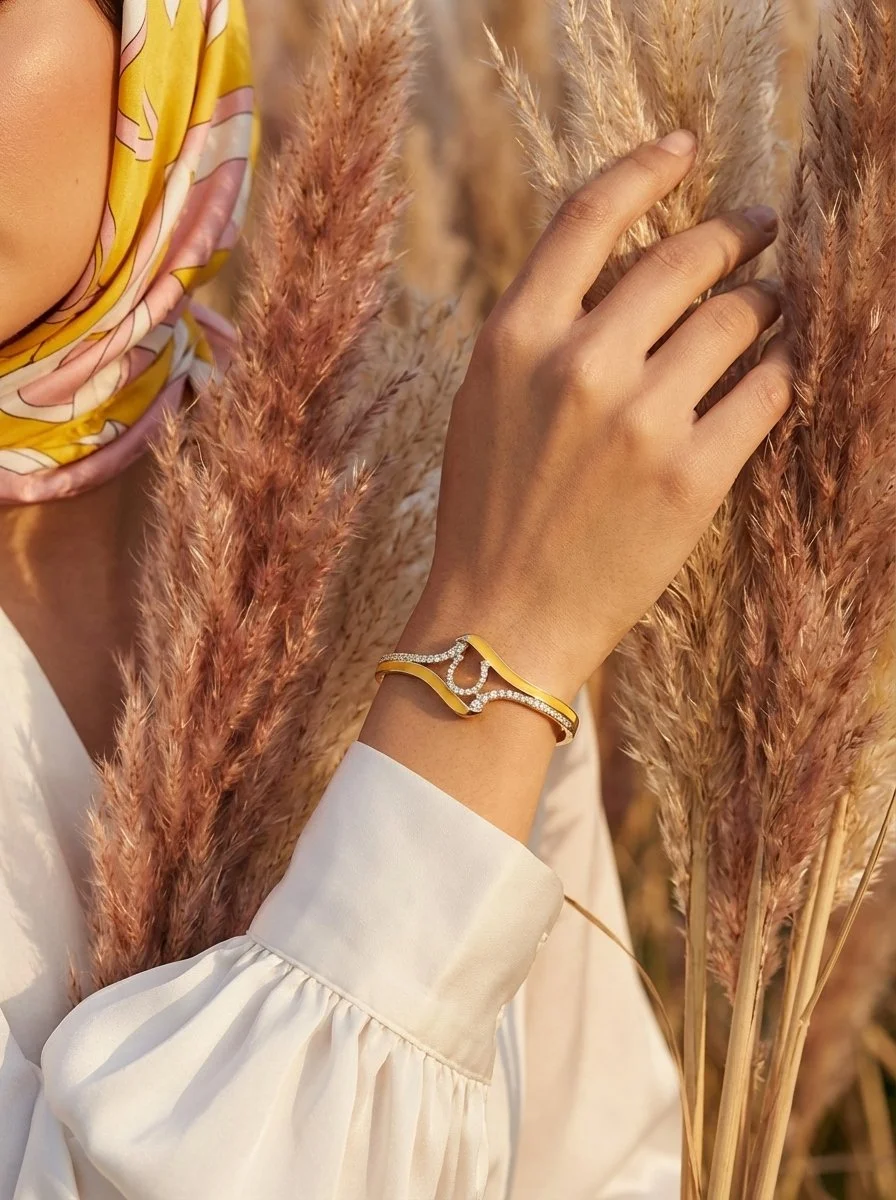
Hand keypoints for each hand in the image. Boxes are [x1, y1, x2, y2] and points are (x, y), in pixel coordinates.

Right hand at [409, 129, 791, 700]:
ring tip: (774, 306)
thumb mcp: (486, 403)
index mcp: (515, 338)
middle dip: (736, 233)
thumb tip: (620, 274)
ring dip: (768, 302)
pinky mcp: (691, 475)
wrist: (500, 620)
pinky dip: (781, 372)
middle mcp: (578, 364)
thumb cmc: (488, 514)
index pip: (590, 217)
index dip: (646, 170)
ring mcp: (639, 419)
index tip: (685, 151)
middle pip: (685, 259)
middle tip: (762, 228)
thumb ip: (542, 332)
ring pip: (739, 318)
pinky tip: (780, 371)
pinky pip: (766, 392)